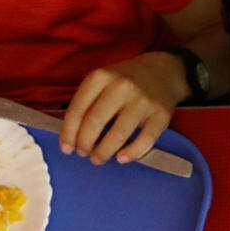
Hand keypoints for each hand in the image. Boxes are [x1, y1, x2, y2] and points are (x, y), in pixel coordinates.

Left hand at [60, 54, 183, 164]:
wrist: (163, 71)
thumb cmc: (125, 81)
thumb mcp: (102, 80)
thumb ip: (87, 102)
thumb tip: (72, 138)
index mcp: (101, 77)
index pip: (78, 110)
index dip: (69, 133)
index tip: (66, 149)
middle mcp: (121, 86)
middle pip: (95, 122)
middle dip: (85, 144)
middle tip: (83, 154)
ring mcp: (143, 100)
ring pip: (119, 134)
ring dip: (104, 152)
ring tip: (98, 159)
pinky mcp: (161, 114)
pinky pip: (145, 140)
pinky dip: (132, 153)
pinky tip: (121, 158)